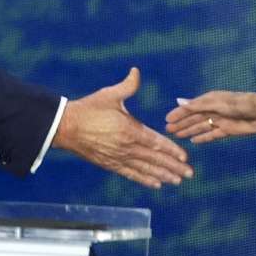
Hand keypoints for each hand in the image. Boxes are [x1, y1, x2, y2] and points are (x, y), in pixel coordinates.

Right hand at [52, 67, 193, 188]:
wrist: (66, 127)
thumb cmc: (88, 108)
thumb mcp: (109, 94)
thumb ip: (127, 85)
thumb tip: (136, 71)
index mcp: (130, 130)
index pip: (156, 142)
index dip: (172, 150)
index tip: (185, 157)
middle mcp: (127, 147)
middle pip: (155, 159)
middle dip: (173, 167)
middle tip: (189, 174)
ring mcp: (118, 157)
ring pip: (145, 169)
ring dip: (163, 175)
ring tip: (177, 181)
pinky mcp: (109, 164)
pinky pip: (131, 174)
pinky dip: (144, 179)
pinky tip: (155, 184)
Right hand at [164, 90, 255, 143]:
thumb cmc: (241, 104)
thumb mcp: (218, 103)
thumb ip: (199, 105)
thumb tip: (180, 102)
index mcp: (210, 100)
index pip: (190, 107)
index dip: (178, 113)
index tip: (167, 119)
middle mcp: (213, 110)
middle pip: (193, 118)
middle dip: (181, 123)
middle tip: (167, 130)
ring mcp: (219, 121)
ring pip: (200, 126)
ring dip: (189, 130)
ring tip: (177, 136)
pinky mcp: (227, 130)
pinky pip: (211, 134)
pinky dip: (202, 138)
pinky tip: (194, 141)